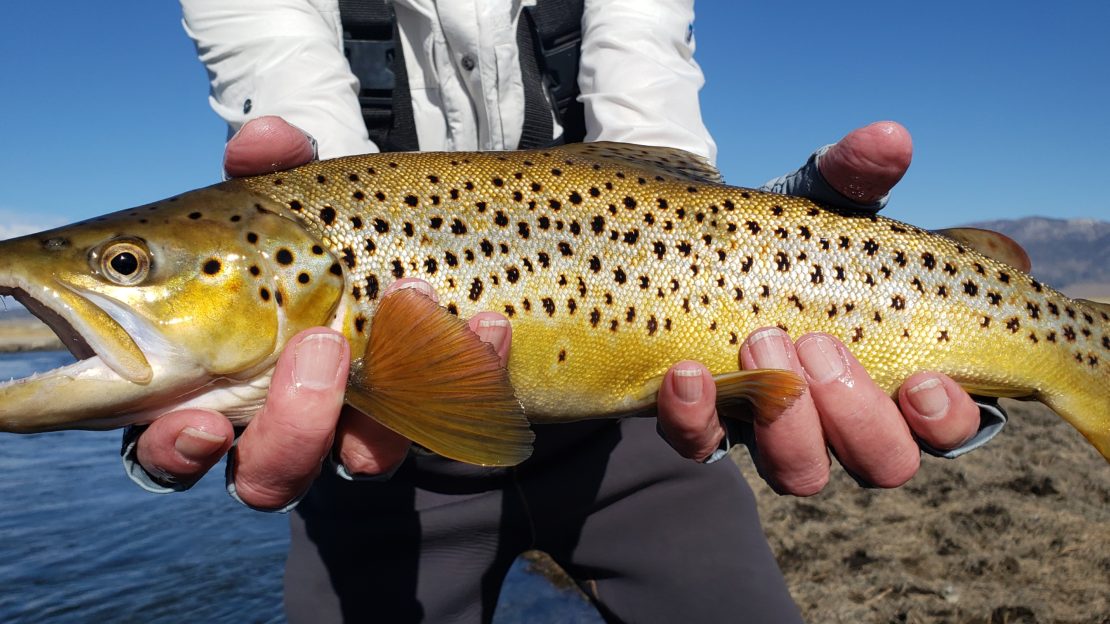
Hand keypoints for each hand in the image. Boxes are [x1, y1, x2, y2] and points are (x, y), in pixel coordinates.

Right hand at [133, 117, 512, 508]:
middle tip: (321, 347)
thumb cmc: (319, 223)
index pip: (174, 444)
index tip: (200, 422)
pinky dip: (473, 369)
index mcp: (215, 378)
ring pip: (361, 462)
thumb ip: (271, 164)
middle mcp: (285, 418)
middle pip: (267, 476)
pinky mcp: (435, 410)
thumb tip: (262, 138)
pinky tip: (488, 324)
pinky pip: (454, 415)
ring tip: (413, 316)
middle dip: (292, 429)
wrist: (412, 236)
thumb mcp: (291, 191)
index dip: (178, 449)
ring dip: (389, 400)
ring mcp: (366, 420)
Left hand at [656, 121, 981, 494]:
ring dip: (788, 419)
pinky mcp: (710, 426)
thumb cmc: (784, 234)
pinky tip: (684, 372)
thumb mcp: (818, 201)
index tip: (923, 378)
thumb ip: (854, 175)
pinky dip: (695, 417)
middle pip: (883, 462)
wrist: (693, 244)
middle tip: (819, 341)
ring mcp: (777, 430)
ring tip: (759, 340)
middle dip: (857, 411)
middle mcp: (846, 418)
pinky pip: (704, 447)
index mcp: (900, 371)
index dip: (945, 418)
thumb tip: (889, 138)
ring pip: (803, 474)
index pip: (949, 427)